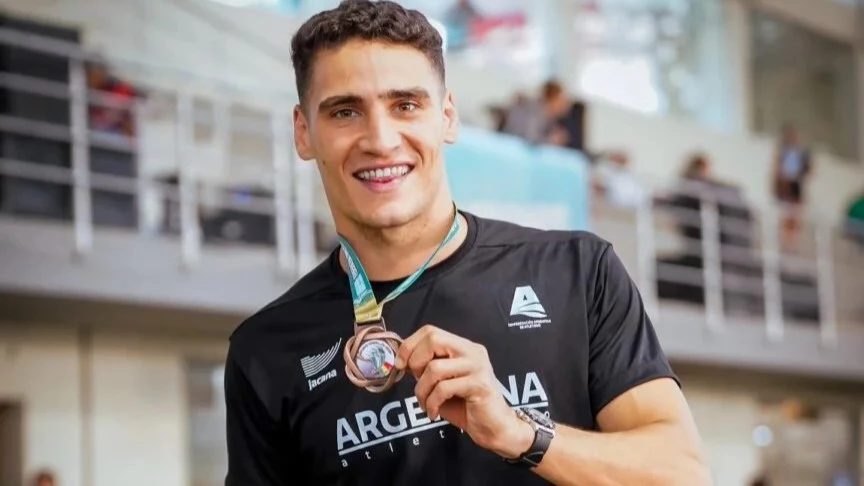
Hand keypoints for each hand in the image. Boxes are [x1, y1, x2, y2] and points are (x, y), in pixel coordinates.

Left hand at [395, 325, 533, 457]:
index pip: (431, 331)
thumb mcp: (440, 383)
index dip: (410, 345)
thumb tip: (402, 360)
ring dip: (422, 390)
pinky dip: (432, 403)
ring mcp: (478, 366)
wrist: (494, 428)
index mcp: (463, 346)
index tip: (400, 365)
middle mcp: (472, 351)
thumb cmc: (465, 406)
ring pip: (435, 367)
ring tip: (425, 404)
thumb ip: (425, 368)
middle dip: (416, 362)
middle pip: (433, 339)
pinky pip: (444, 388)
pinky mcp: (480, 384)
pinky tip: (433, 412)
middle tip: (417, 383)